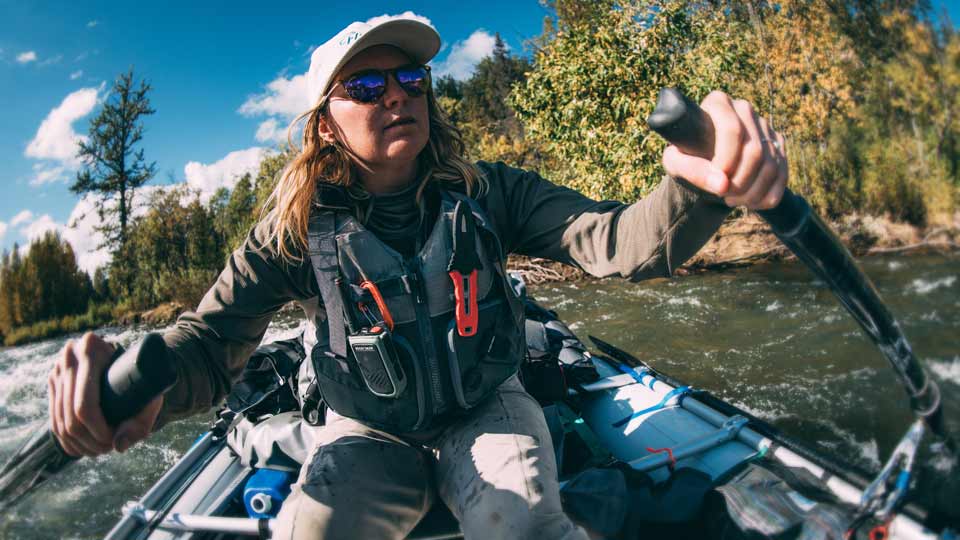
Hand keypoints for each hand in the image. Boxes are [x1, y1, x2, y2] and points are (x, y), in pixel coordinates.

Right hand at [48, 332, 162, 456]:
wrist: (131, 359)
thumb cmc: (145, 376)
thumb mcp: (150, 393)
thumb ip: (140, 421)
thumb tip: (119, 447)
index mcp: (92, 349)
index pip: (85, 405)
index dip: (98, 430)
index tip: (114, 440)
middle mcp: (69, 356)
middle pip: (71, 416)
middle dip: (89, 440)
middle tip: (108, 448)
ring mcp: (58, 369)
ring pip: (60, 421)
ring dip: (78, 444)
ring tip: (99, 450)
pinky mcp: (54, 382)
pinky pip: (54, 419)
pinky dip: (67, 440)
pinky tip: (81, 449)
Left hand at [662, 91, 787, 209]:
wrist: (702, 161)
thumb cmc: (686, 157)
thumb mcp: (676, 163)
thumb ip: (692, 170)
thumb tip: (722, 185)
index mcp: (718, 103)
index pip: (732, 130)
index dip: (727, 160)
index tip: (718, 182)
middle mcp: (744, 109)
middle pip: (754, 150)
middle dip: (739, 181)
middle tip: (723, 195)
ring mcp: (764, 125)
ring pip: (770, 165)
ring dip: (752, 192)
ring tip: (732, 200)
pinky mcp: (777, 143)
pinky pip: (782, 174)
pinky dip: (767, 196)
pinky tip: (749, 202)